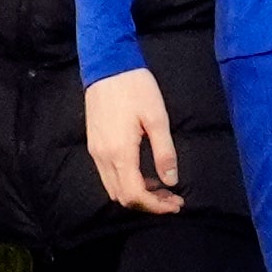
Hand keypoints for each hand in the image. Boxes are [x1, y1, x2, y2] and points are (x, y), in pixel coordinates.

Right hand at [84, 68, 182, 214]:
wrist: (107, 64)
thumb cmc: (135, 88)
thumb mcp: (157, 118)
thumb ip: (164, 152)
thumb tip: (171, 181)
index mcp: (120, 152)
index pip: (135, 195)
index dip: (156, 206)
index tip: (176, 203)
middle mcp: (103, 156)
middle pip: (122, 197)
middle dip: (148, 204)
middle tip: (172, 198)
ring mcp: (96, 150)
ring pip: (113, 188)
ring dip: (137, 194)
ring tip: (161, 187)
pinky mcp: (94, 143)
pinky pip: (108, 174)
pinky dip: (126, 182)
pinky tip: (144, 172)